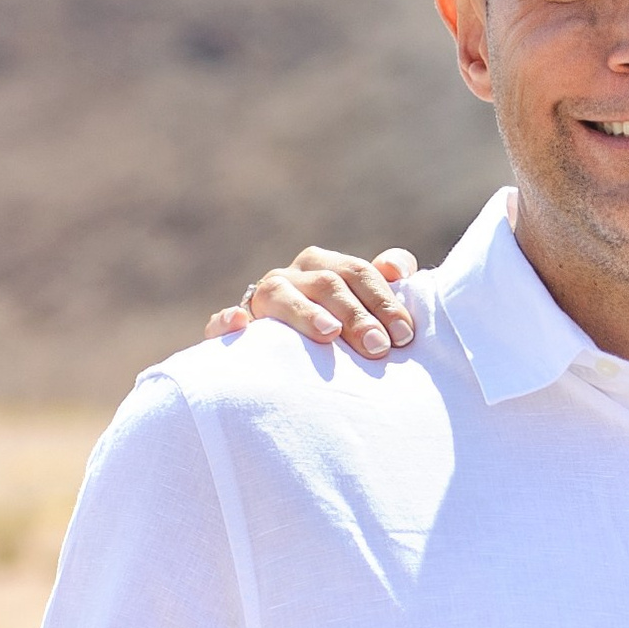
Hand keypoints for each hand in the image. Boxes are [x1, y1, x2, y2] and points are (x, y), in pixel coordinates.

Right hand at [205, 246, 419, 357]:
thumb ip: (385, 290)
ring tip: (329, 333)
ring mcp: (262, 298)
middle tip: (379, 348)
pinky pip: (223, 320)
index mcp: (327, 267)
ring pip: (281, 294)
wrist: (278, 361)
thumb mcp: (363, 313)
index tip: (405, 334)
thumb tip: (399, 269)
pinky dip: (227, 319)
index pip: (359, 272)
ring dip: (305, 313)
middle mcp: (295, 275)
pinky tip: (240, 322)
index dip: (384, 298)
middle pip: (329, 283)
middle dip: (357, 315)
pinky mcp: (233, 325)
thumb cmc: (335, 337)